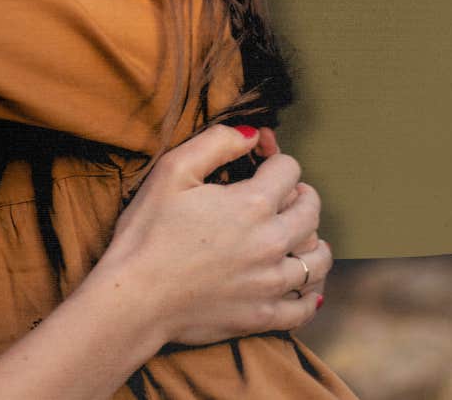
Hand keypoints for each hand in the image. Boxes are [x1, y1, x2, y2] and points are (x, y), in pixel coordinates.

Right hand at [91, 125, 329, 347]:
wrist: (134, 298)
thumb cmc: (147, 233)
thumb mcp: (172, 172)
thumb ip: (217, 142)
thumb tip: (252, 134)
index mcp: (252, 204)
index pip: (289, 170)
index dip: (275, 158)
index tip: (261, 160)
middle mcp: (271, 242)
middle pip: (311, 211)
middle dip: (300, 195)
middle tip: (284, 196)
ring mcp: (271, 283)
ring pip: (318, 259)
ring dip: (312, 242)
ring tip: (297, 238)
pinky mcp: (263, 316)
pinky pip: (305, 306)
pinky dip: (308, 293)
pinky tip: (299, 284)